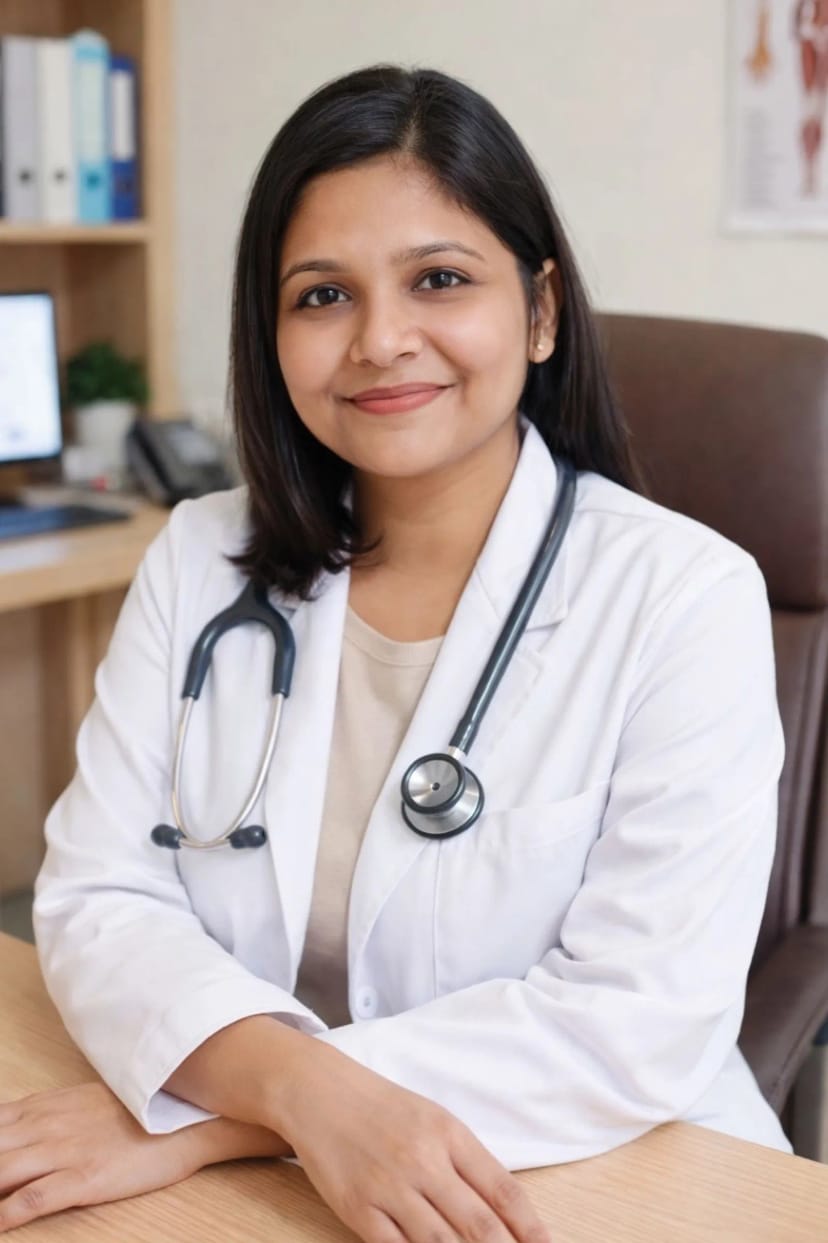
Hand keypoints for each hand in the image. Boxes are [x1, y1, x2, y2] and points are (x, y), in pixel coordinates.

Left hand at [0, 1081, 287, 1232]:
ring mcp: (62, 1152)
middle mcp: (45, 1126)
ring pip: (0, 1171)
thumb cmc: (140, 1109)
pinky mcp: (82, 1178)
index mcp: (45, 1106)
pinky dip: (5, 1215)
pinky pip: (30, 1200)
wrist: (187, 1115)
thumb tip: (21, 1125)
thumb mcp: (86, 1099)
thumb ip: (48, 1113)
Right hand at [279, 1042, 550, 1242]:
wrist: (320, 1092)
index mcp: (450, 1134)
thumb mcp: (434, 1121)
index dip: (531, 1228)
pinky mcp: (358, 1208)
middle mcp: (424, 1160)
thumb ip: (467, 1162)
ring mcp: (390, 1186)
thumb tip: (507, 1212)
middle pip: (479, 1225)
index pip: (503, 1190)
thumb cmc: (384, 1109)